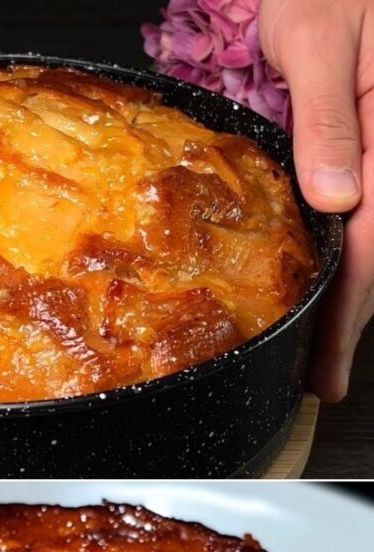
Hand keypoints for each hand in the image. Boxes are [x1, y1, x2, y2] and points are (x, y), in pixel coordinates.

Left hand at [260, 0, 373, 401]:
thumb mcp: (317, 38)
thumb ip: (329, 119)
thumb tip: (336, 200)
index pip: (373, 241)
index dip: (348, 310)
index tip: (325, 363)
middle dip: (352, 320)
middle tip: (323, 378)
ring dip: (358, 295)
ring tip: (330, 346)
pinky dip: (356, 254)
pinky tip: (340, 280)